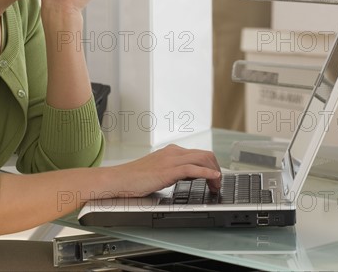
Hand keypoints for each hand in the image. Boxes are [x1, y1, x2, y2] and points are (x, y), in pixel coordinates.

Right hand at [106, 144, 221, 196]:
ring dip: (214, 171)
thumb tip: (188, 176)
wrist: (119, 179)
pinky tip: (214, 177)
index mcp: (171, 151)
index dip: (210, 165)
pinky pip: (193, 168)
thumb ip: (172, 170)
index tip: (214, 177)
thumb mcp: (158, 171)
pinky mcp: (168, 170)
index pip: (198, 154)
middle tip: (218, 183)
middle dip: (216, 168)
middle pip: (204, 154)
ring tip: (216, 185)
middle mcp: (173, 152)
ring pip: (202, 158)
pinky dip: (207, 172)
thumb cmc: (135, 178)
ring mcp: (171, 160)